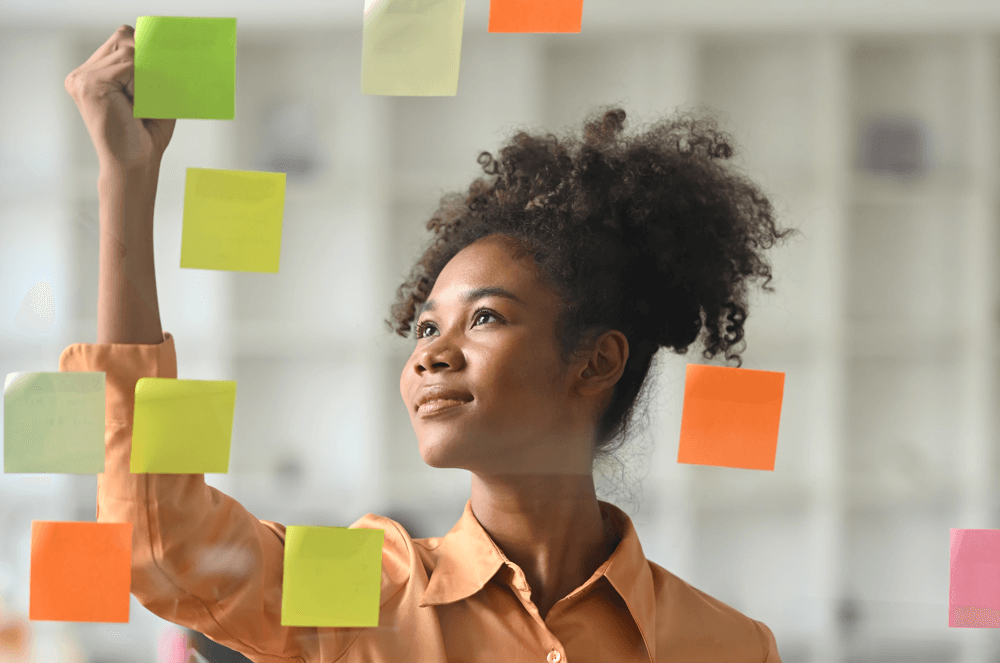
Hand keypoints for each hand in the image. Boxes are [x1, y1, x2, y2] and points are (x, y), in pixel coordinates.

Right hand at [64, 25, 175, 172]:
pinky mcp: (90, 84)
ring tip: (136, 107)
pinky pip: (130, 65)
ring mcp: (82, 78)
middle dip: (145, 66)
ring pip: (130, 51)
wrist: (135, 165)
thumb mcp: (152, 93)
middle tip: (140, 102)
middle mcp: (82, 74)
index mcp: (91, 74)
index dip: (144, 55)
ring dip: (145, 80)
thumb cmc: (146, 134)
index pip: (123, 38)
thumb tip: (158, 41)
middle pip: (125, 37)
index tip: (147, 88)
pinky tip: (133, 108)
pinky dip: (142, 86)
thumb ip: (150, 65)